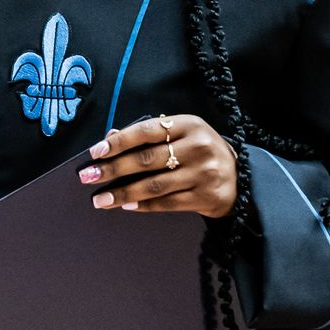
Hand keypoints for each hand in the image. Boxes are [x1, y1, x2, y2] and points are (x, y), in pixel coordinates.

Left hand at [76, 114, 238, 217]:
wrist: (241, 178)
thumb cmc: (200, 152)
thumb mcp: (180, 135)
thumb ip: (148, 135)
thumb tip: (109, 137)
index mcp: (189, 124)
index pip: (146, 130)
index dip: (118, 141)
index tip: (95, 152)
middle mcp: (198, 146)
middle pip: (147, 159)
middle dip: (113, 169)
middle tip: (88, 176)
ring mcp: (204, 173)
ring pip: (154, 184)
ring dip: (122, 193)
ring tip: (100, 199)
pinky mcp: (206, 197)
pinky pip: (167, 203)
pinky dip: (143, 205)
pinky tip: (126, 206)